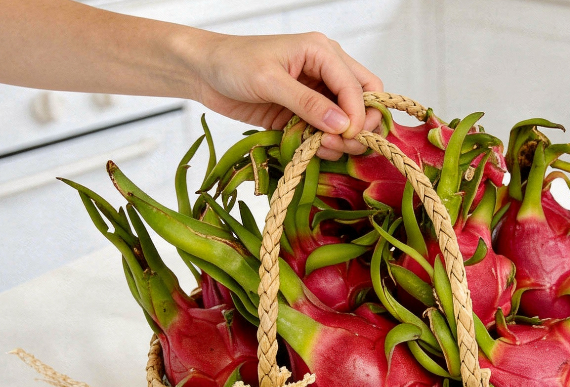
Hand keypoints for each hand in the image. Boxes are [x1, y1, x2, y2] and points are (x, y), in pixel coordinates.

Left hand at [188, 31, 383, 160]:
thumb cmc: (233, 63)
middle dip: (360, 126)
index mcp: (322, 52)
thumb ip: (306, 103)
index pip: (358, 86)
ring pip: (350, 120)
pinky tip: (314, 151)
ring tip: (323, 149)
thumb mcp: (268, 81)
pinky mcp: (306, 114)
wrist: (205, 73)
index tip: (347, 137)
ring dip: (344, 140)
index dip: (358, 114)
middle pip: (365, 100)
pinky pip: (328, 132)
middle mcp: (327, 71)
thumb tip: (342, 125)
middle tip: (340, 145)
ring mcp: (318, 94)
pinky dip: (327, 145)